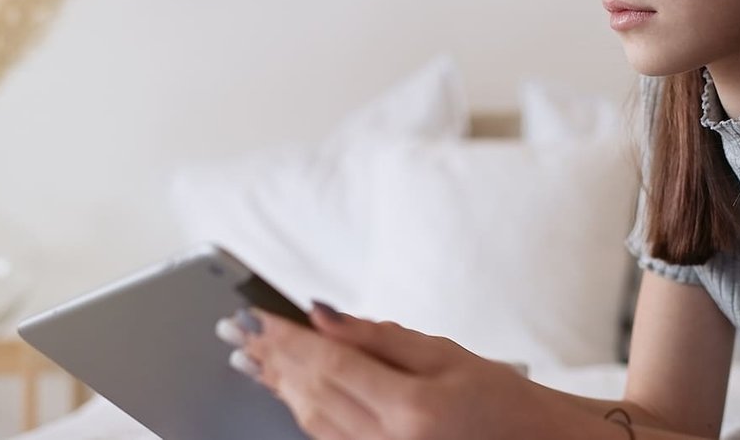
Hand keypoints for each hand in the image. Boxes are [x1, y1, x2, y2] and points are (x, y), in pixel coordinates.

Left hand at [215, 301, 578, 439]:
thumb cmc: (505, 403)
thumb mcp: (448, 354)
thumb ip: (380, 337)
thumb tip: (321, 316)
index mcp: (412, 408)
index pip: (330, 365)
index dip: (285, 339)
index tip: (253, 316)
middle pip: (312, 396)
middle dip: (270, 361)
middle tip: (234, 332)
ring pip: (312, 423)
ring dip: (278, 388)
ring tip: (248, 358)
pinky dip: (303, 413)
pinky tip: (286, 393)